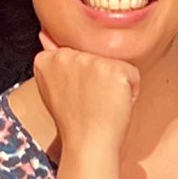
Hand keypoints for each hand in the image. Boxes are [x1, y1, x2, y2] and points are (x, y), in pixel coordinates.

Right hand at [31, 32, 138, 156]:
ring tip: (100, 104)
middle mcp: (67, 55)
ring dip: (113, 85)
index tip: (73, 95)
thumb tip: (44, 34)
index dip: (79, 78)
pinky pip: (132, 76)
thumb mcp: (56, 87)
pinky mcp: (114, 69)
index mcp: (47, 59)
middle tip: (88, 101)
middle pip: (95, 57)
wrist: (88, 144)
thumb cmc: (75, 121)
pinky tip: (114, 104)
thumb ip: (53, 58)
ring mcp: (90, 61)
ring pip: (114, 65)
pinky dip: (130, 92)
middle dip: (97, 78)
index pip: (76, 55)